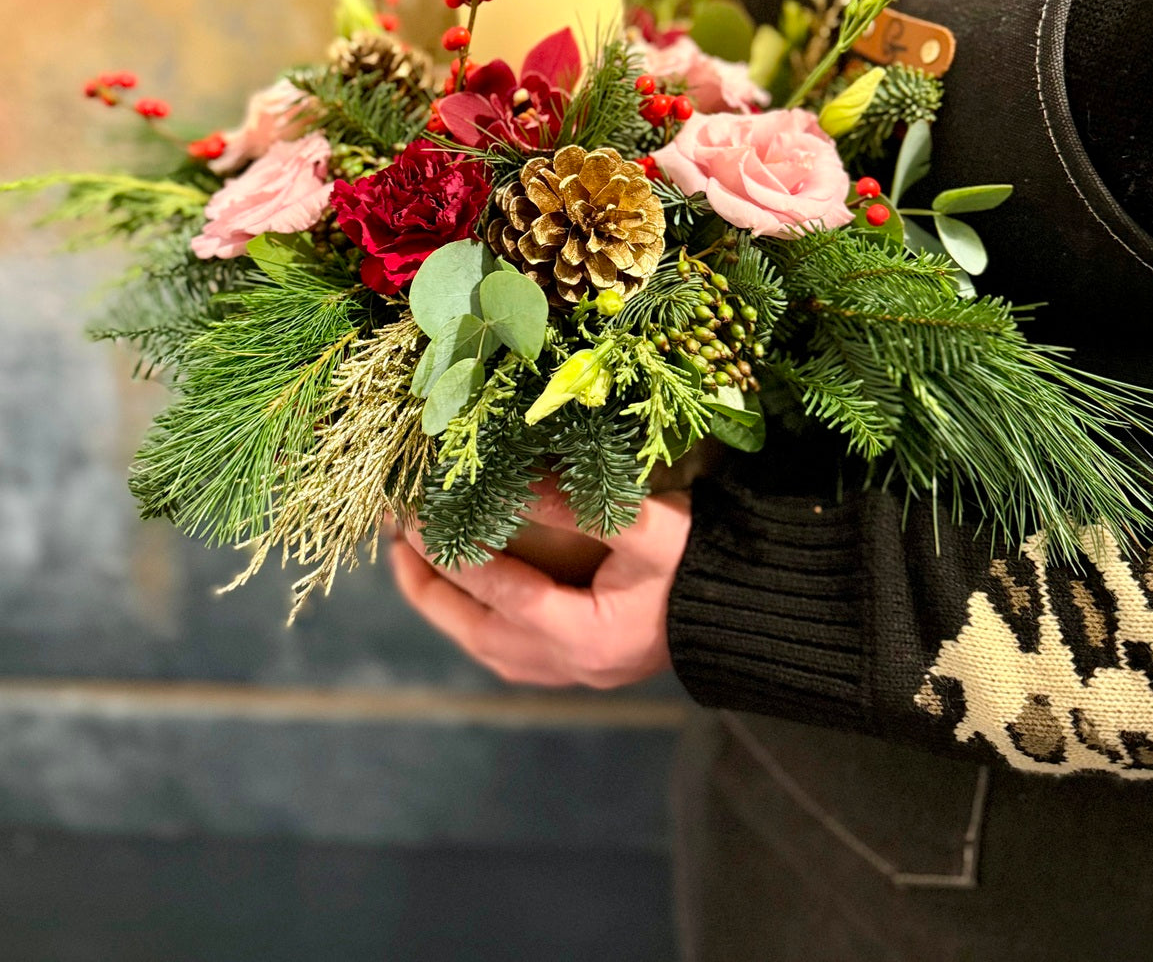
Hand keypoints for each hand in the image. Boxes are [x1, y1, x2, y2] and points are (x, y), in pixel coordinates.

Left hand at [389, 482, 691, 688]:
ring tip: (416, 564)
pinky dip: (478, 620)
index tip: (421, 514)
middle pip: (479, 634)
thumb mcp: (648, 527)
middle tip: (399, 543)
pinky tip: (465, 593)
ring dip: (448, 608)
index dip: (456, 552)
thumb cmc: (705, 564)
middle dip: (431, 590)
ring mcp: (575, 674)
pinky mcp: (581, 666)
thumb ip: (580, 506)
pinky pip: (509, 651)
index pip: (502, 592)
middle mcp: (571, 667)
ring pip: (489, 648)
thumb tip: (514, 479)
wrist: (754, 610)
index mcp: (586, 638)